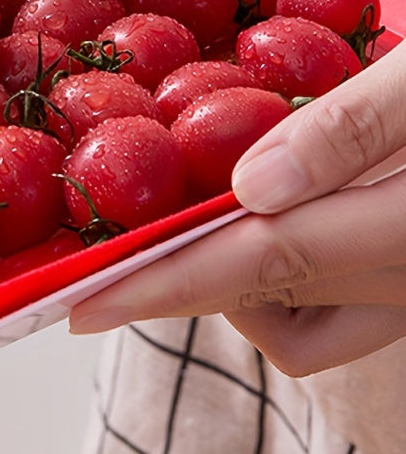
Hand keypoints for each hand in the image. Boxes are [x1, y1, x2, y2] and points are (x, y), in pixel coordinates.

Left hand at [67, 38, 405, 376]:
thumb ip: (353, 129)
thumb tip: (249, 186)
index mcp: (405, 233)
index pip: (261, 264)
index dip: (163, 285)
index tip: (81, 304)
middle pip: (266, 302)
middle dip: (175, 281)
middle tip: (102, 253)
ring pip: (301, 324)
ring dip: (233, 281)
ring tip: (189, 210)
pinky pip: (336, 308)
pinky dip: (285, 275)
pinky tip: (268, 209)